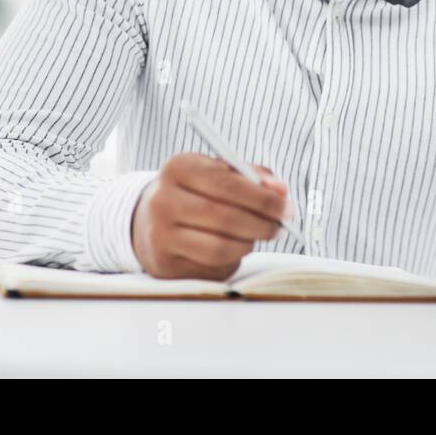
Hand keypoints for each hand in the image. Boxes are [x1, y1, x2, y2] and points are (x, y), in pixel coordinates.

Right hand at [131, 153, 293, 279]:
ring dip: (248, 244)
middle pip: (225, 217)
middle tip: (280, 227)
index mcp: (178, 168)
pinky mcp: (164, 264)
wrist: (149, 220)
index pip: (227, 184)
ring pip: (220, 247)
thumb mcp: (218, 172)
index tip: (285, 207)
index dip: (262, 198)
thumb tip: (280, 191)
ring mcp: (160, 235)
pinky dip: (232, 259)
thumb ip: (252, 176)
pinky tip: (234, 248)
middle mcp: (163, 200)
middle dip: (262, 224)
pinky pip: (211, 267)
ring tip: (255, 237)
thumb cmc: (195, 192)